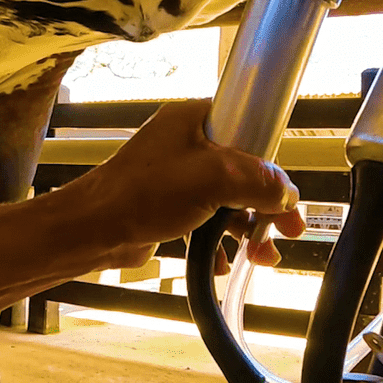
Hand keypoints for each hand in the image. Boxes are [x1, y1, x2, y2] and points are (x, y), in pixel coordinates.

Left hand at [65, 101, 305, 268]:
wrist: (94, 231)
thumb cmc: (141, 194)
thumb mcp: (212, 179)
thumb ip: (258, 181)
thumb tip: (288, 194)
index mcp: (195, 120)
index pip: (249, 130)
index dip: (272, 161)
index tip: (287, 191)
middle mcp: (187, 144)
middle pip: (245, 171)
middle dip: (267, 205)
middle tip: (288, 230)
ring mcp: (179, 176)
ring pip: (229, 200)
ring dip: (248, 230)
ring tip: (259, 257)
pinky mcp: (171, 206)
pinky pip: (208, 220)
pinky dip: (219, 242)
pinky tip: (222, 262)